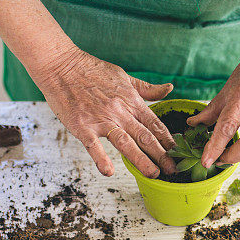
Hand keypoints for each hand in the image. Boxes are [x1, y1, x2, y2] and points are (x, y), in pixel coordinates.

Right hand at [37, 48, 176, 177]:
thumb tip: (169, 88)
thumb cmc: (91, 70)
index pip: (154, 124)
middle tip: (173, 170)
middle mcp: (119, 111)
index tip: (178, 153)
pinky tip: (109, 172)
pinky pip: (94, 146)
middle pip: (145, 136)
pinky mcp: (82, 126)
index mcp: (131, 100)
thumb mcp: (124, 76)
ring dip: (141, 160)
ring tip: (153, 174)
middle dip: (161, 155)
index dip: (168, 140)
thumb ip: (146, 88)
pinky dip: (101, 159)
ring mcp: (101, 119)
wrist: (61, 65)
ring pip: (126, 143)